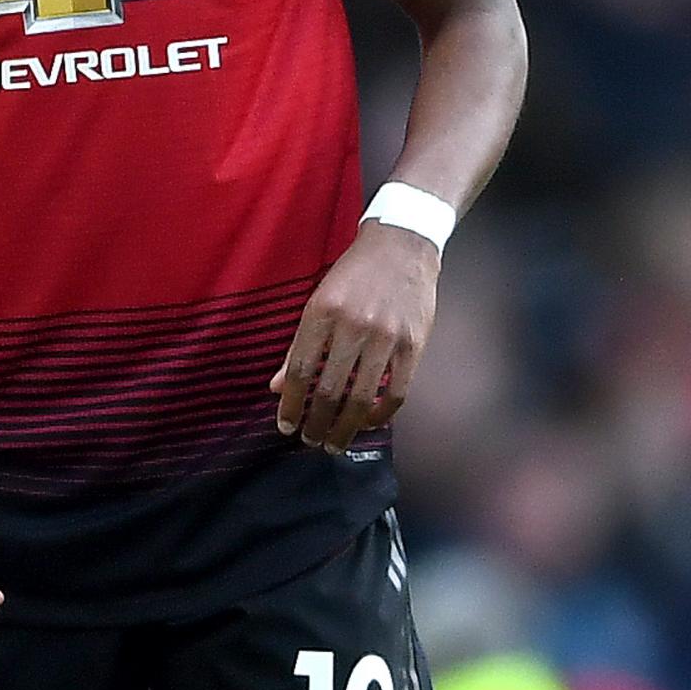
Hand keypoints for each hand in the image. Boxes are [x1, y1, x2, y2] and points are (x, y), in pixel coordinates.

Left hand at [270, 222, 438, 453]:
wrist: (401, 246)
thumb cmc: (353, 275)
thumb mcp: (317, 300)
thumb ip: (298, 345)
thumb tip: (276, 386)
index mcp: (321, 312)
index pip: (299, 370)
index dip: (291, 404)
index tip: (284, 425)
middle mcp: (353, 326)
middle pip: (329, 390)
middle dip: (316, 423)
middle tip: (309, 441)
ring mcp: (386, 337)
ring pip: (361, 397)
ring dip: (345, 427)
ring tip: (333, 443)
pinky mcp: (414, 345)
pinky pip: (395, 392)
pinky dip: (379, 414)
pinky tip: (367, 422)